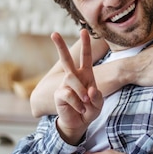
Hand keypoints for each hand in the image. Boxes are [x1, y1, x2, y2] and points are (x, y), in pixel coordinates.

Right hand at [52, 29, 103, 144]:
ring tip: (86, 102)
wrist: (79, 123)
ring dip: (81, 92)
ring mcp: (65, 85)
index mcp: (85, 74)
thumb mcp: (98, 103)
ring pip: (72, 79)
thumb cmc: (90, 109)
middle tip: (53, 33)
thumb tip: (89, 90)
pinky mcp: (59, 94)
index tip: (84, 30)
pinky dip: (77, 103)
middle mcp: (73, 77)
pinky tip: (79, 108)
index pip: (85, 57)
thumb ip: (97, 96)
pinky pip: (68, 94)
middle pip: (66, 59)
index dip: (85, 44)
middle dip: (60, 46)